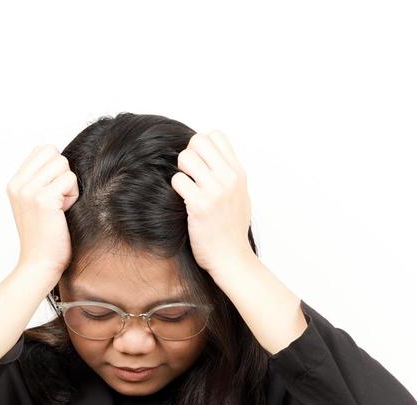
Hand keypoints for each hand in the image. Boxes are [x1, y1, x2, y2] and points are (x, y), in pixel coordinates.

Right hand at [6, 144, 79, 283]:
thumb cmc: (44, 238)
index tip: (53, 192)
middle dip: (63, 175)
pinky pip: (70, 180)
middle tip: (58, 201)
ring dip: (69, 186)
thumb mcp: (35, 203)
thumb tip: (59, 158)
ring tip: (60, 208)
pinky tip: (63, 213)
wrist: (39, 264)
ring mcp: (28, 191)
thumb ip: (41, 180)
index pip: (43, 149)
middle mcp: (18, 184)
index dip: (56, 168)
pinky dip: (72, 196)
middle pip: (54, 153)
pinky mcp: (43, 199)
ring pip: (63, 164)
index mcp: (14, 183)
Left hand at [170, 131, 255, 275]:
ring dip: (181, 172)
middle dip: (189, 155)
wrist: (231, 257)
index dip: (203, 146)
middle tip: (190, 175)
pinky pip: (178, 180)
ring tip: (187, 188)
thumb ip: (228, 175)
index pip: (217, 135)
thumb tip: (211, 157)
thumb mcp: (240, 196)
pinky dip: (177, 189)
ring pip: (185, 158)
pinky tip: (184, 202)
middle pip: (198, 141)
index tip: (201, 164)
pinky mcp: (199, 205)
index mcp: (238, 173)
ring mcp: (215, 191)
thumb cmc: (232, 229)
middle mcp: (229, 178)